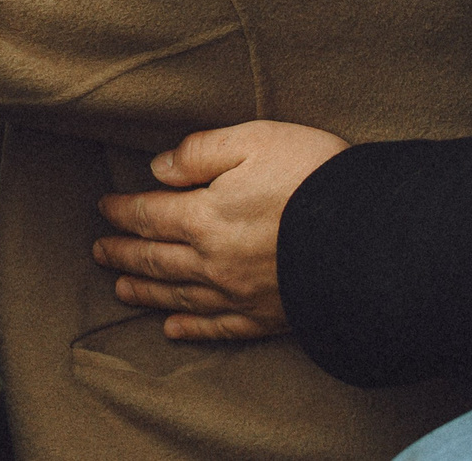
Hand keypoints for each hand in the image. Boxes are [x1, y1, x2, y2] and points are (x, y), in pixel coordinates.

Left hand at [92, 120, 349, 340]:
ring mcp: (240, 295)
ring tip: (121, 288)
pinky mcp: (268, 317)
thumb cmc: (315, 178)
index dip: (123, 211)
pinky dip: (191, 329)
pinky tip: (172, 330)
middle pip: (156, 259)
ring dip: (146, 291)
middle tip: (98, 251)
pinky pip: (218, 328)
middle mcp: (214, 262)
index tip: (104, 206)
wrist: (372, 238)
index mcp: (206, 215)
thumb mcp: (255, 140)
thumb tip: (160, 169)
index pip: (149, 215)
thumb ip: (201, 151)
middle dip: (123, 253)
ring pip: (178, 296)